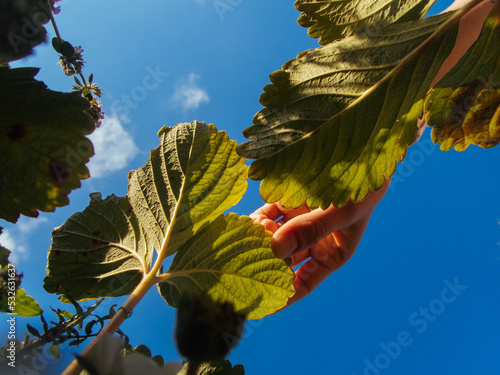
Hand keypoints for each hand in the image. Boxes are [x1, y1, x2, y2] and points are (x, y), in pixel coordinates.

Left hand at [250, 179, 390, 305]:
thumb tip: (275, 249)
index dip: (281, 297)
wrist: (365, 151)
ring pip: (272, 239)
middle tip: (238, 269)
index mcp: (329, 255)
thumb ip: (309, 229)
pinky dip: (258, 219)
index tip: (258, 306)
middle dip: (261, 265)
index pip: (301, 284)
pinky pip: (268, 215)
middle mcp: (311, 242)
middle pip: (281, 262)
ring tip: (246, 240)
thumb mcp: (342, 212)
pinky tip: (250, 221)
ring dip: (258, 241)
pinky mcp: (288, 201)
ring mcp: (298, 222)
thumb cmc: (364, 189)